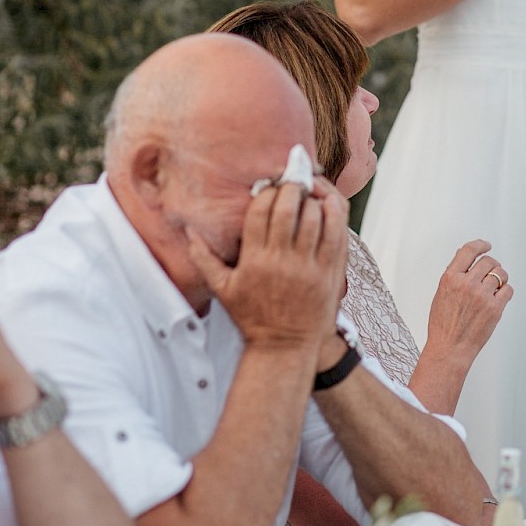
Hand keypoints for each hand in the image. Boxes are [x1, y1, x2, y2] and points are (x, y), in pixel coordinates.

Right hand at [187, 177, 347, 355]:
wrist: (285, 346)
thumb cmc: (253, 318)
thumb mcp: (223, 290)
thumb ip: (203, 258)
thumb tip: (189, 231)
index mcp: (255, 261)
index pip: (259, 212)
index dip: (266, 191)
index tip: (269, 185)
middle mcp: (282, 261)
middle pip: (288, 208)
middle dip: (290, 186)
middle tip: (292, 179)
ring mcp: (308, 266)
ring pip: (315, 216)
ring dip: (313, 196)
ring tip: (310, 189)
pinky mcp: (330, 272)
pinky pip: (337, 233)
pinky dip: (334, 212)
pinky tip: (328, 203)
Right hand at [425, 240, 512, 364]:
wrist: (449, 348)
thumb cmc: (443, 324)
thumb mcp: (441, 294)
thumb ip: (453, 274)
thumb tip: (463, 255)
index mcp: (450, 278)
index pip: (468, 251)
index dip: (480, 245)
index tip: (486, 245)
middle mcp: (466, 284)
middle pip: (488, 261)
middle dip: (492, 264)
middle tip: (491, 271)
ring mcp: (482, 295)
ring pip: (500, 274)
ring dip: (500, 277)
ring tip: (496, 286)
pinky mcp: (495, 308)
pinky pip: (508, 289)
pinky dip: (506, 291)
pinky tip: (499, 296)